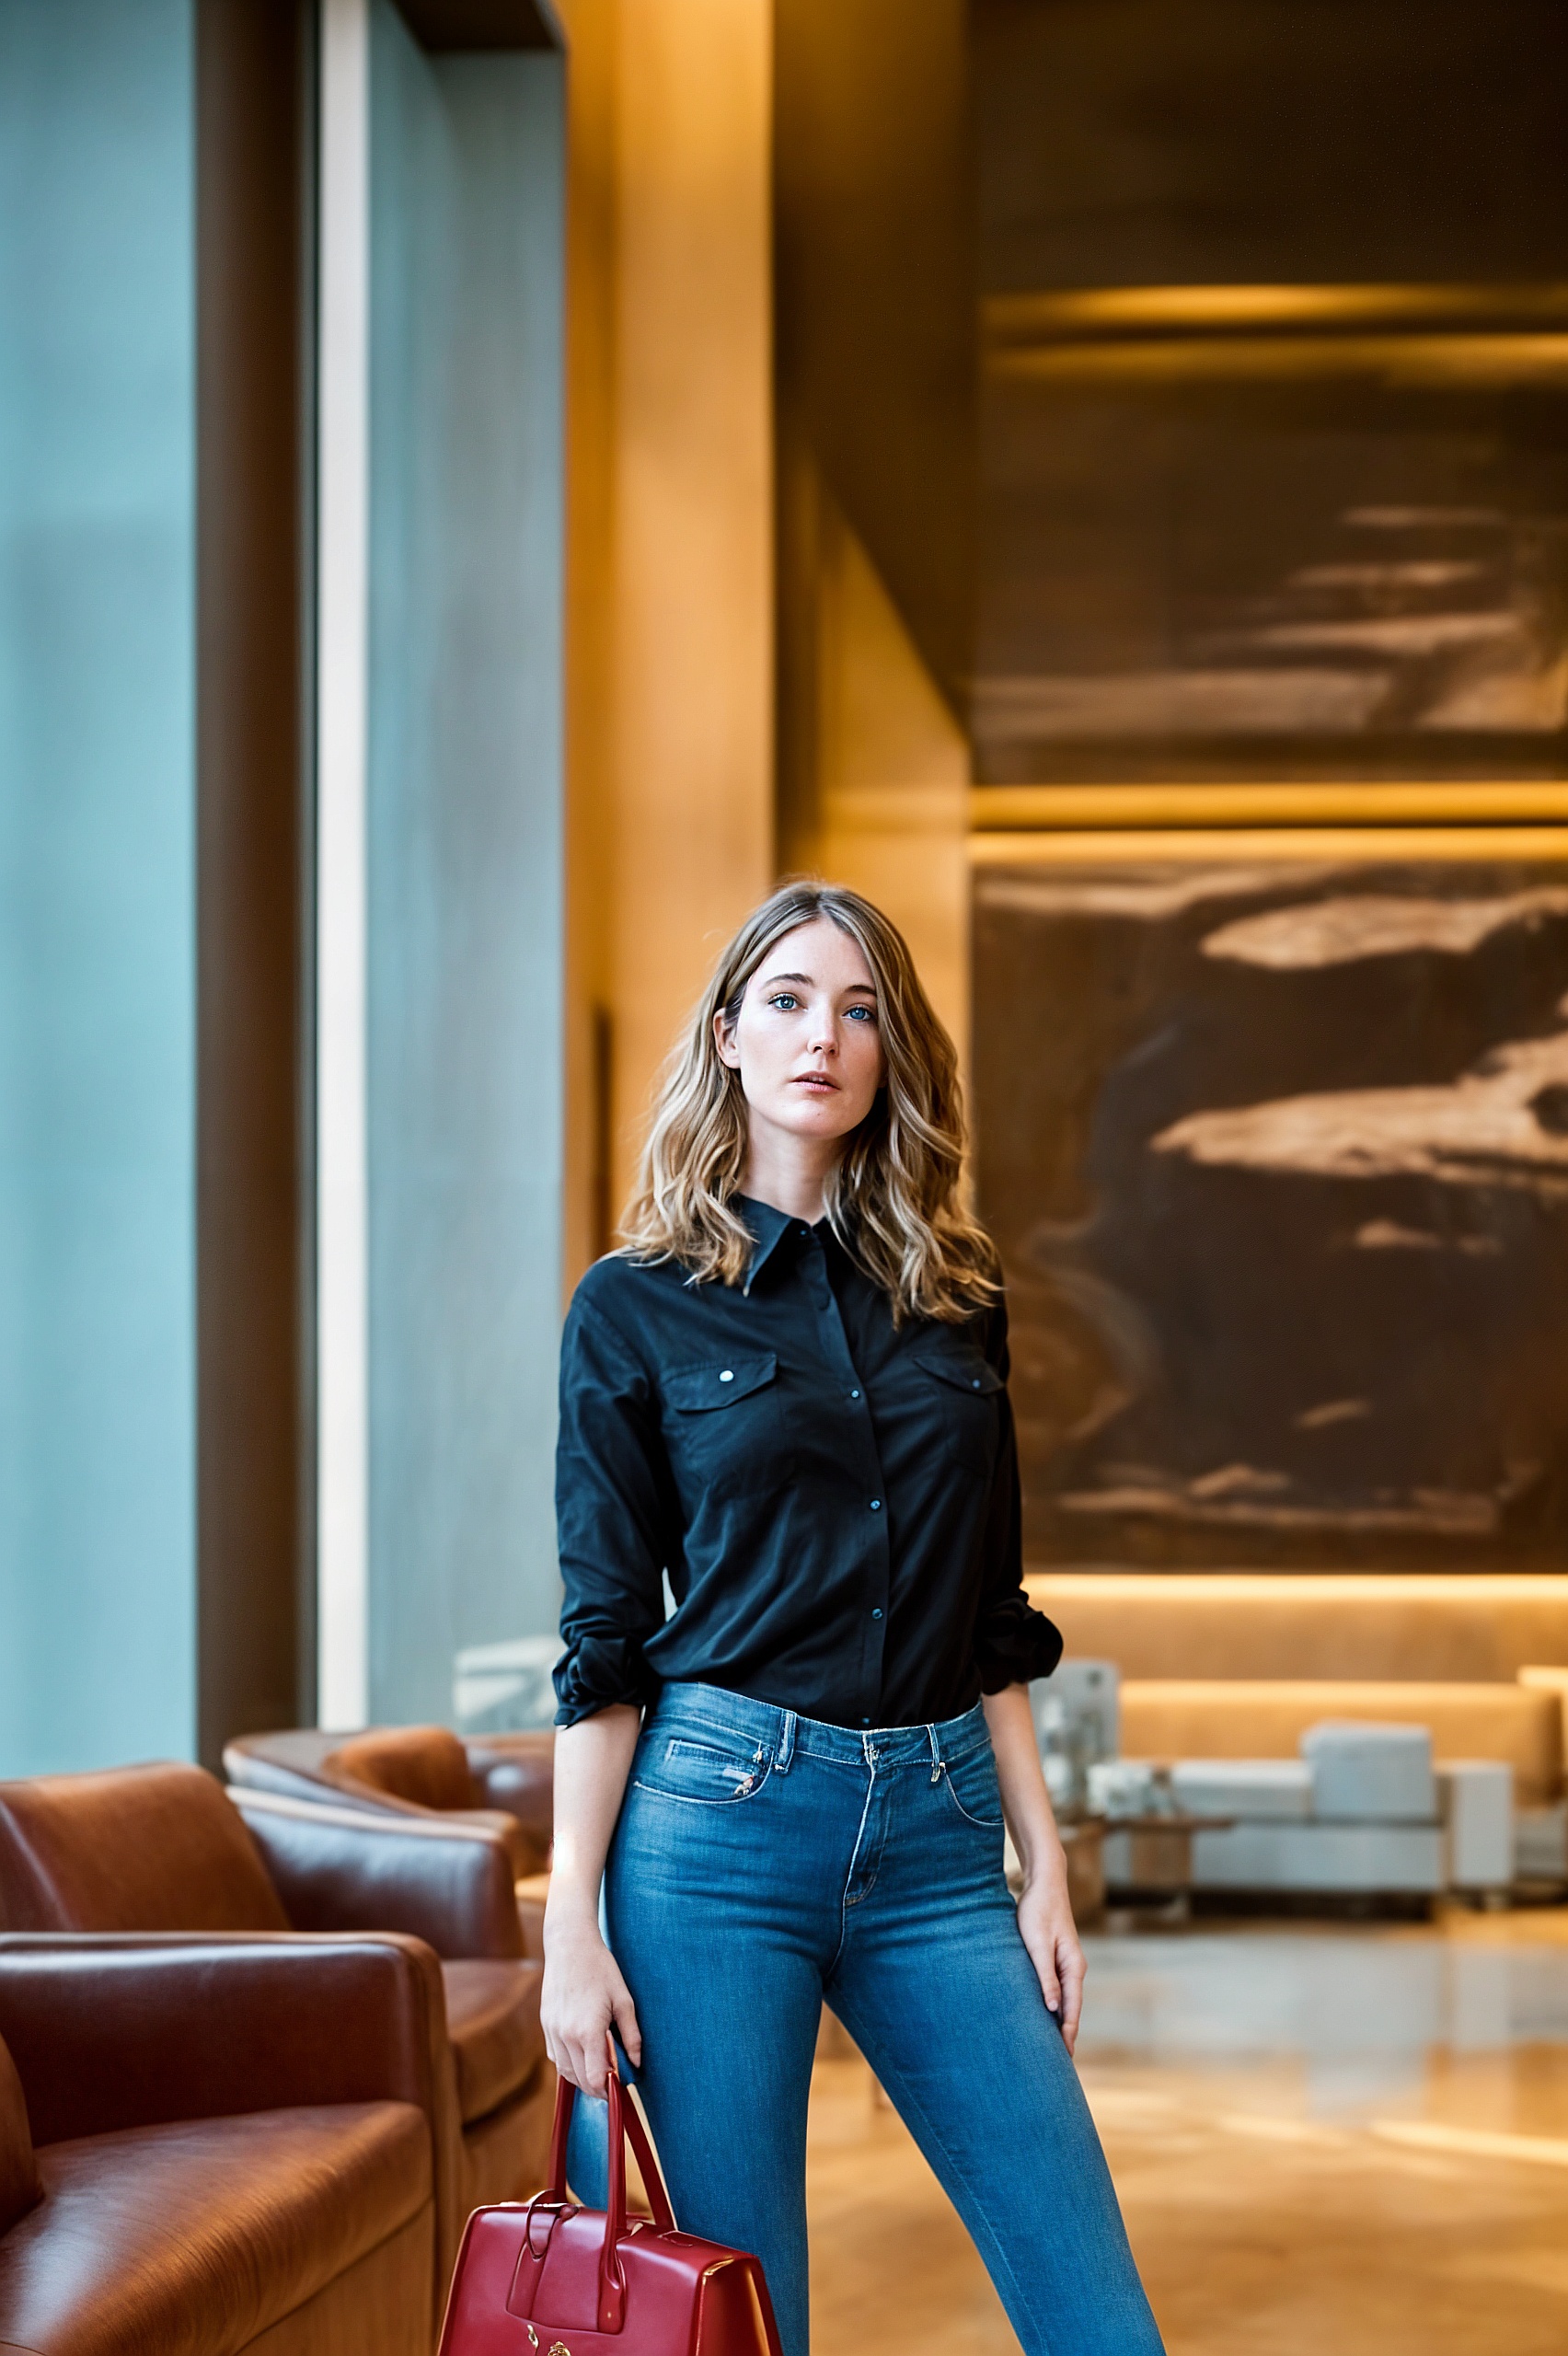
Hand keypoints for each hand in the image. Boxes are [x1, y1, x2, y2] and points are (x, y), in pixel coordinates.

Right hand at [541, 1913, 642, 2095]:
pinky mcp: (545, 2025)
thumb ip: (631, 2035)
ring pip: (565, 2072)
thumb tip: (637, 2064)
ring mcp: (552, 2031)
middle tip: (614, 2084)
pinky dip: (569, 2065)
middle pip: (581, 2080)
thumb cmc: (601, 1969)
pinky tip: (582, 2057)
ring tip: (600, 2073)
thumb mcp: (624, 1999)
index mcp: (588, 2031)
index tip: (621, 2088)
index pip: (596, 2079)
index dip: (609, 2090)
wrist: (570, 1946)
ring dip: (582, 2079)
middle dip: (598, 2088)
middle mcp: (566, 2036)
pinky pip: (555, 2057)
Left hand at [1015, 1871, 1085, 2057]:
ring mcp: (1066, 1963)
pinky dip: (1053, 2005)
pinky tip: (1044, 2014)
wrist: (1043, 1883)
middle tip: (1059, 2063)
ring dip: (1059, 2021)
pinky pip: (1057, 1988)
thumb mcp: (1037, 1945)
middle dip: (1066, 2033)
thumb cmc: (1038, 1911)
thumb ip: (1045, 1976)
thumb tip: (1052, 2008)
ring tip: (1051, 2046)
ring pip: (1064, 1999)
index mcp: (1073, 1966)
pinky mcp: (1055, 1957)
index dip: (1067, 2032)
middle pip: (1071, 2007)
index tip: (1064, 2056)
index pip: (1072, 2008)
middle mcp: (1073, 1967)